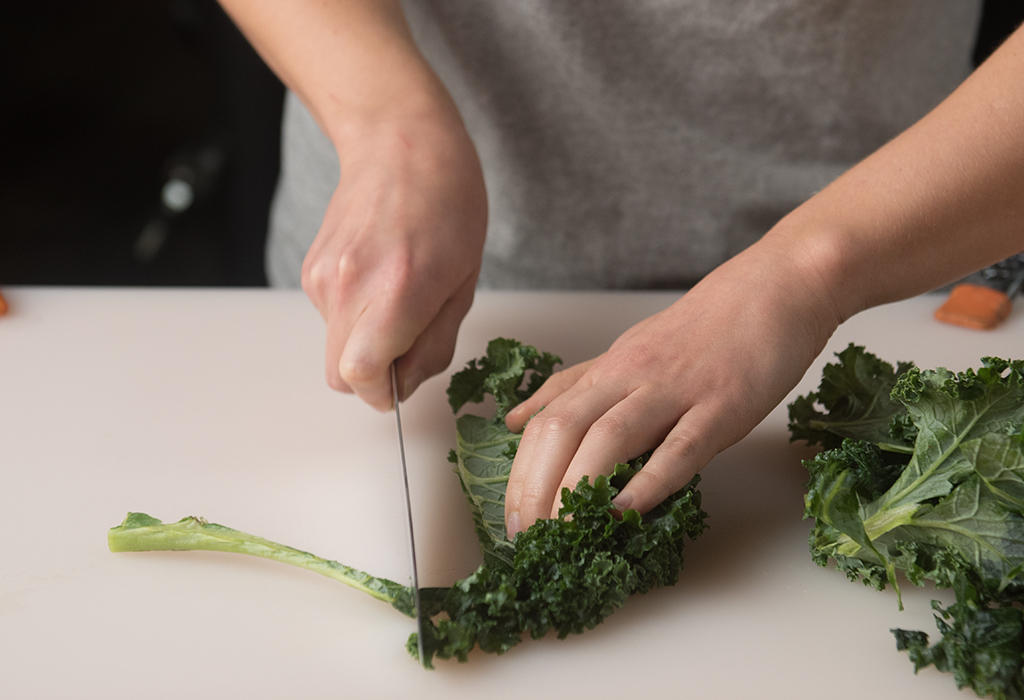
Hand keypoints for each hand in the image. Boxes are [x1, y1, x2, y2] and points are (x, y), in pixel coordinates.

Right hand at [301, 109, 486, 409]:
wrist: (399, 141)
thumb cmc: (448, 203)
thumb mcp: (464, 282)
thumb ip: (434, 343)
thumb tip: (404, 384)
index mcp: (398, 290)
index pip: (362, 376)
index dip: (383, 393)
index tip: (401, 385)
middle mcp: (350, 285)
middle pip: (339, 375)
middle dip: (373, 375)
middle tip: (408, 343)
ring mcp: (322, 277)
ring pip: (335, 347)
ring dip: (366, 341)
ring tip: (399, 294)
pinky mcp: (310, 270)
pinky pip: (331, 318)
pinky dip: (354, 315)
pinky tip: (379, 276)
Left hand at [502, 239, 840, 535]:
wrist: (776, 287)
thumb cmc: (706, 326)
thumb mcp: (628, 350)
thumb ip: (576, 386)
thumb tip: (518, 418)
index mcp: (609, 370)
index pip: (544, 423)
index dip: (520, 474)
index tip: (510, 519)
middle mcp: (631, 377)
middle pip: (563, 430)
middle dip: (535, 488)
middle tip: (526, 536)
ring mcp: (677, 391)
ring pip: (609, 436)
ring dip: (578, 487)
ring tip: (563, 531)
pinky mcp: (723, 405)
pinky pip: (681, 446)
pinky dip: (650, 481)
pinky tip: (627, 511)